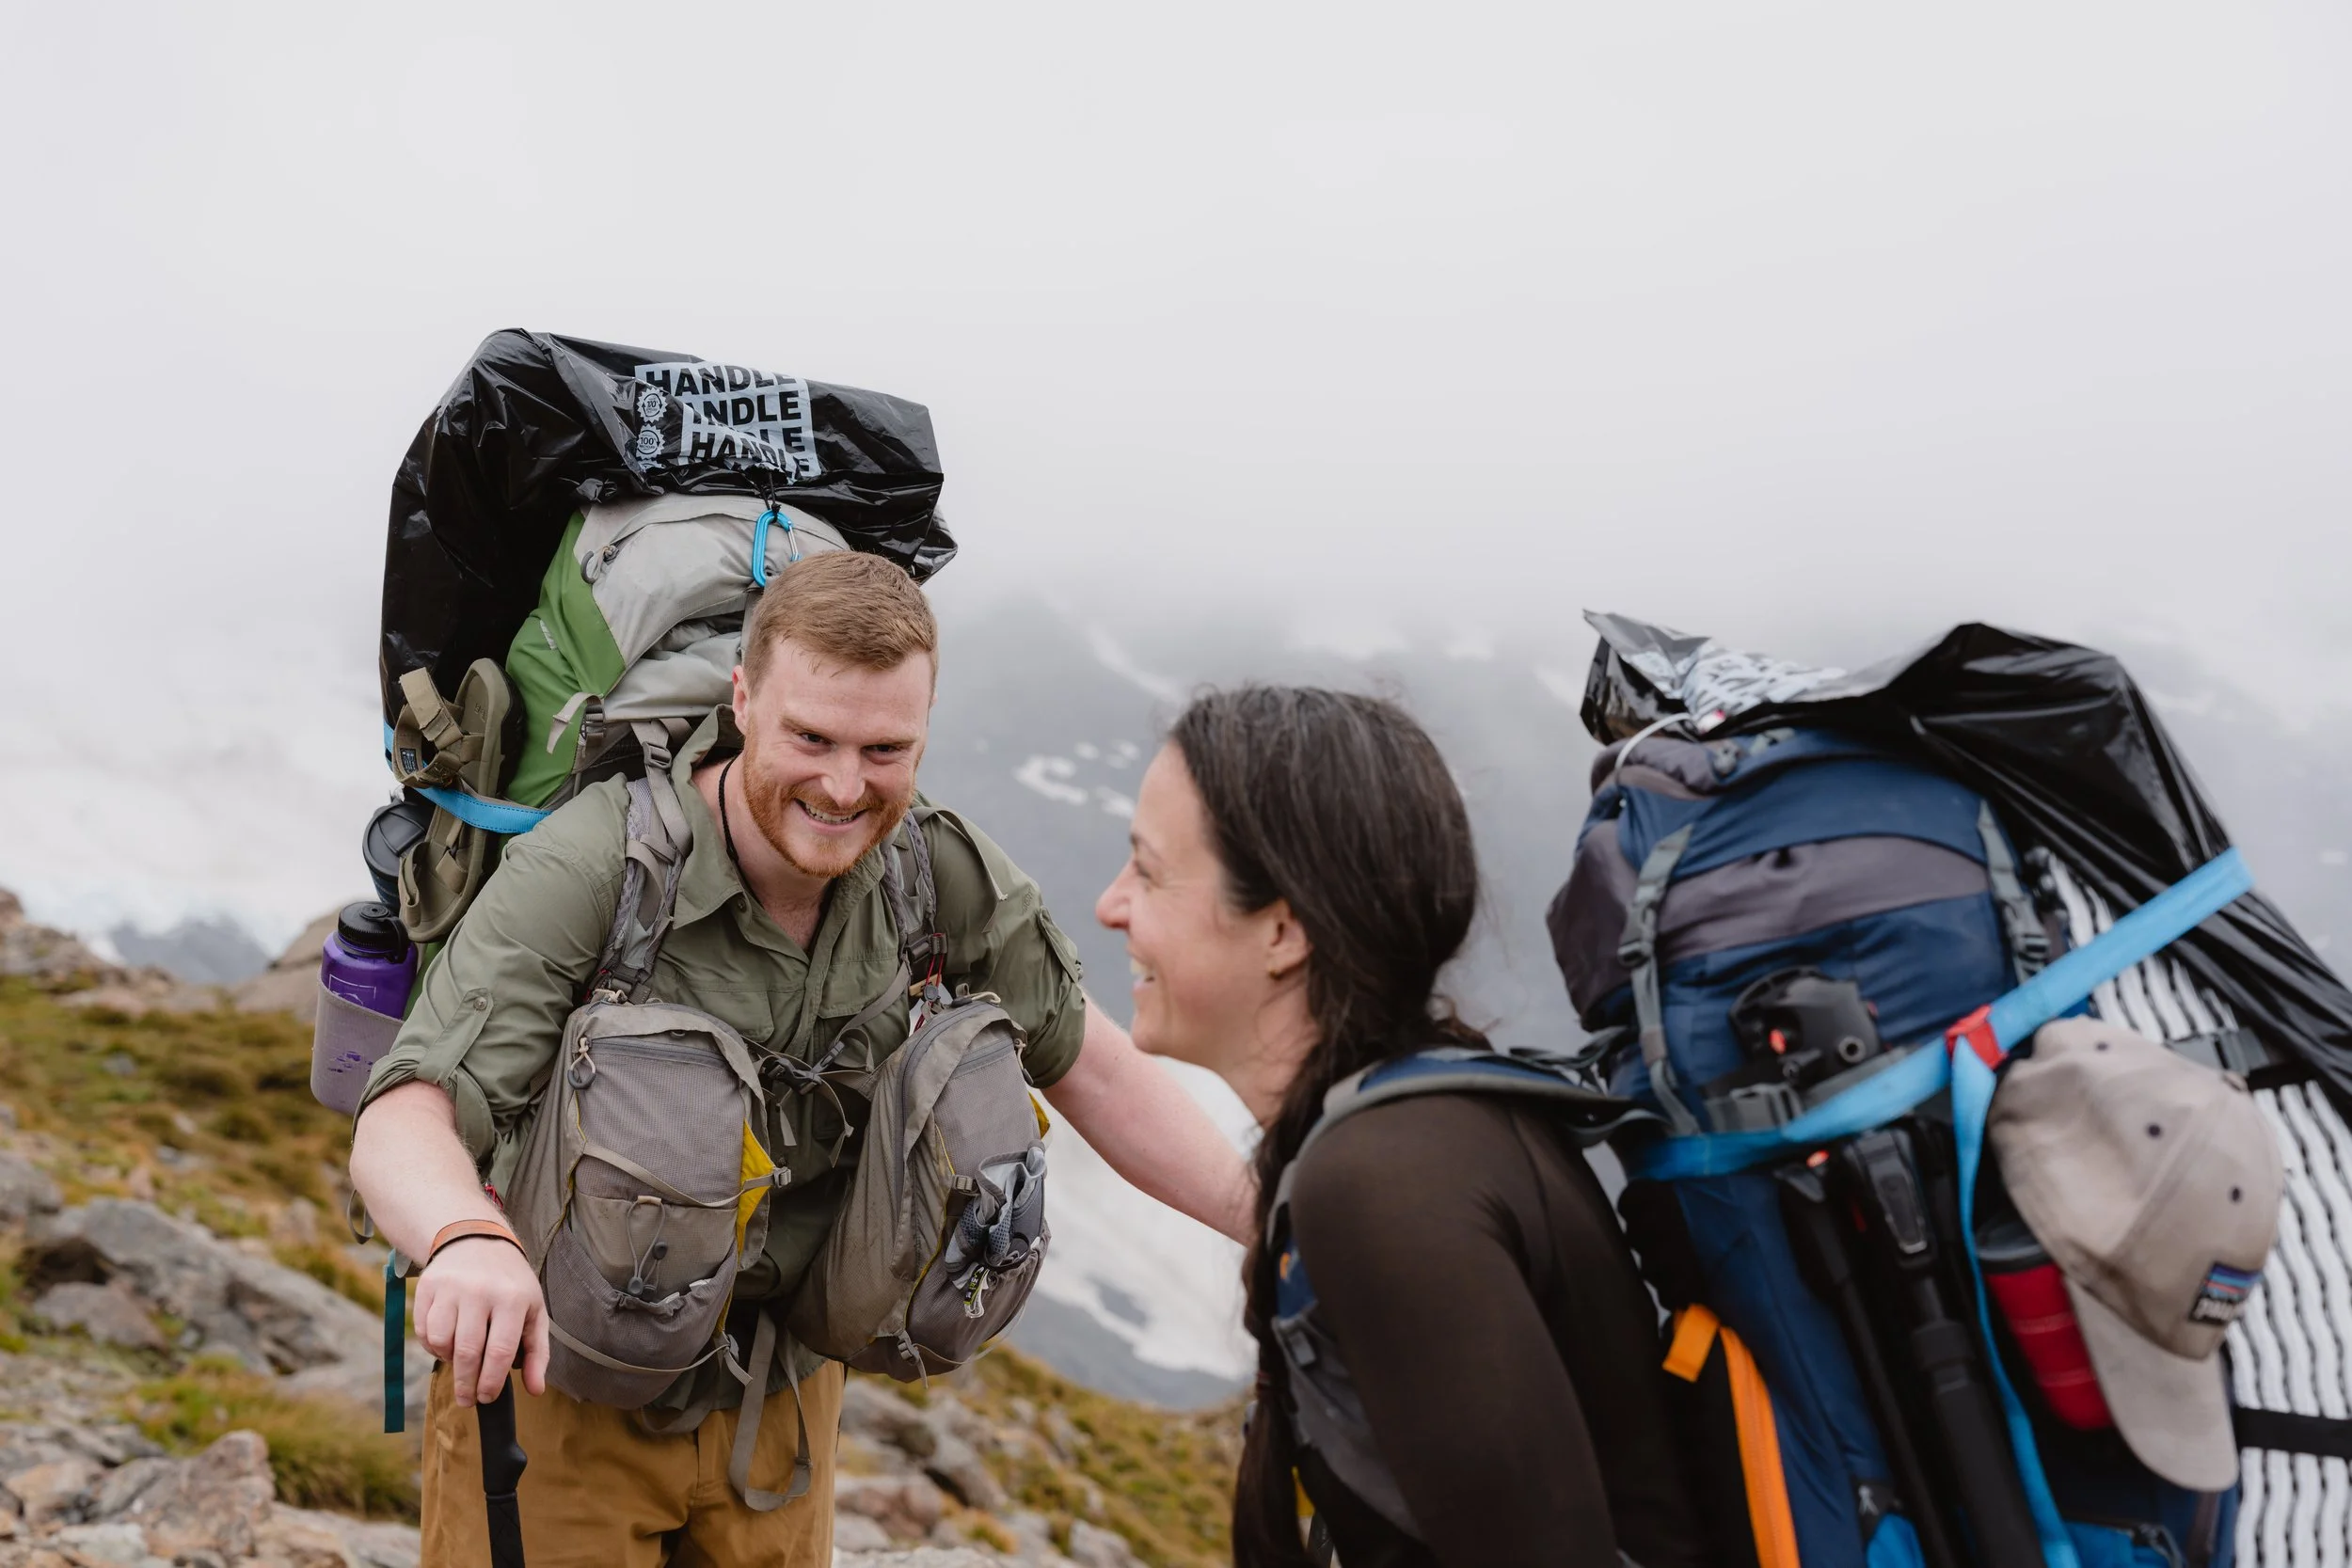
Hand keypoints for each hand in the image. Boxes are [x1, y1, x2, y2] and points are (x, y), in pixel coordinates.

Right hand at [414, 1236, 550, 1405]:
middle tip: (467, 1399)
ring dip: (448, 1360)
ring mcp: (451, 1287)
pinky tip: (445, 1343)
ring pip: (440, 1341)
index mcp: (513, 1298)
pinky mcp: (428, 1286)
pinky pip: (422, 1329)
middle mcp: (480, 1291)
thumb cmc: (510, 1284)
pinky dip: (431, 1345)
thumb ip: (537, 1352)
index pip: (499, 1351)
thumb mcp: (533, 1311)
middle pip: (467, 1351)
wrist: (477, 1240)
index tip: (487, 1398)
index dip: (491, 1381)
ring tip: (459, 1361)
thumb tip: (535, 1390)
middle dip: (466, 1383)